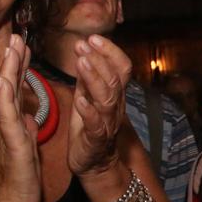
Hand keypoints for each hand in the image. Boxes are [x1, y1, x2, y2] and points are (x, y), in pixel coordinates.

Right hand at [0, 35, 43, 201]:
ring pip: (5, 93)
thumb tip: (29, 116)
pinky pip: (6, 115)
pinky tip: (6, 78)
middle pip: (8, 85)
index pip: (16, 90)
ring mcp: (5, 130)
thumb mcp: (27, 147)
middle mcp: (4, 123)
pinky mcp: (11, 141)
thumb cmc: (21, 178)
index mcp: (11, 123)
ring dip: (8, 69)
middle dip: (12, 60)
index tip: (23, 46)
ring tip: (12, 47)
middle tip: (16, 35)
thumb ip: (26, 129)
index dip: (19, 67)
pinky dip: (6, 95)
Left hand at [66, 34, 131, 176]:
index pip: (122, 68)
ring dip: (95, 78)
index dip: (110, 51)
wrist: (93, 163)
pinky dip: (89, 111)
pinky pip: (96, 125)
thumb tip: (83, 51)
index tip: (93, 37)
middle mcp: (115, 107)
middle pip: (115, 79)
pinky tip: (80, 100)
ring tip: (81, 63)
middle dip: (99, 60)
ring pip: (107, 98)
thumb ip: (88, 77)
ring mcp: (107, 123)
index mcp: (114, 94)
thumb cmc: (89, 128)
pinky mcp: (96, 140)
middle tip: (83, 45)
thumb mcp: (87, 97)